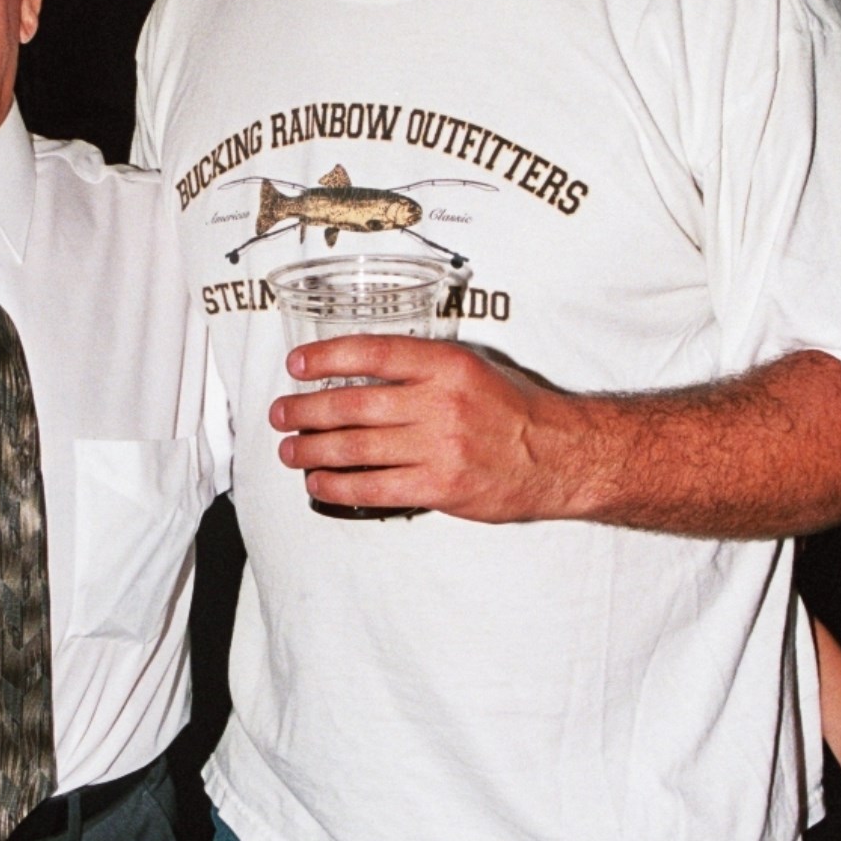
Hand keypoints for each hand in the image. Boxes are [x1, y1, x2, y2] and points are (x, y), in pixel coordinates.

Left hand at [270, 335, 585, 520]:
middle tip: (282, 413)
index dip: (327, 357)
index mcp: (447, 366)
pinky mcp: (439, 487)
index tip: (297, 364)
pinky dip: (339, 485)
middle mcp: (440, 403)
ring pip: (356, 447)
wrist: (558, 455)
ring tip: (290, 450)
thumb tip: (362, 373)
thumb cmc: (513, 411)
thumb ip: (423, 369)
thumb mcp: (473, 369)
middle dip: (306, 409)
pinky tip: (319, 483)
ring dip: (313, 449)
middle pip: (354, 404)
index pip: (373, 353)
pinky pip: (374, 487)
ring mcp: (439, 447)